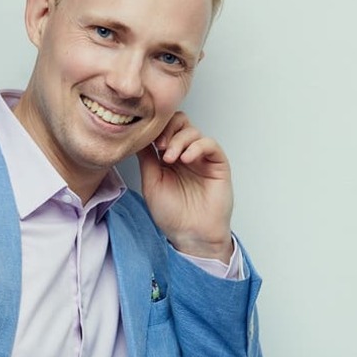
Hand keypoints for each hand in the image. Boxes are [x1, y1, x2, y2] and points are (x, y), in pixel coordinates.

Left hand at [137, 111, 234, 260]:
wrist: (190, 234)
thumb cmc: (172, 214)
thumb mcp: (151, 182)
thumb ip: (146, 158)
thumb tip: (139, 137)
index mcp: (168, 156)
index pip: (164, 129)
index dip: (157, 129)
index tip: (149, 142)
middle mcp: (185, 153)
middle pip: (180, 122)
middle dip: (168, 129)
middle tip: (160, 147)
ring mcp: (202, 158)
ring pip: (193, 131)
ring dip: (179, 141)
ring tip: (171, 159)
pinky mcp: (217, 164)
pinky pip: (210, 144)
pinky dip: (197, 146)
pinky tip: (186, 159)